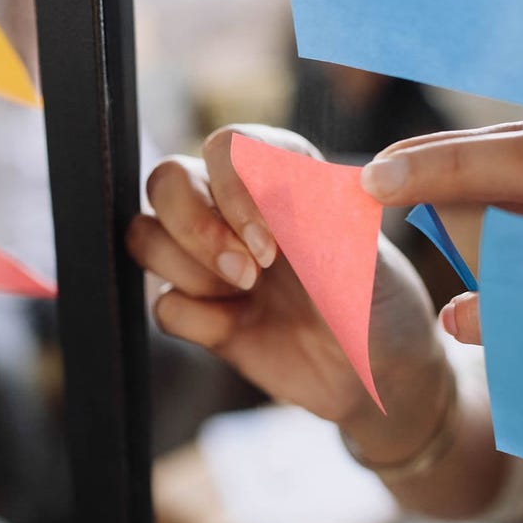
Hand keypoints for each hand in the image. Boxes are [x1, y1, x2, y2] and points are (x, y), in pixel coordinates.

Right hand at [128, 124, 452, 462]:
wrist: (375, 375)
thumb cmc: (377, 305)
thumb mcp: (358, 257)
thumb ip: (311, 216)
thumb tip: (267, 181)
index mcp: (283, 179)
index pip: (227, 146)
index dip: (235, 189)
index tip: (274, 244)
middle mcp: (238, 211)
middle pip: (166, 181)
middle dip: (196, 228)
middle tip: (249, 273)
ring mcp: (214, 260)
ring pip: (146, 235)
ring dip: (192, 271)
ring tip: (248, 295)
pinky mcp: (200, 310)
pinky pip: (161, 303)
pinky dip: (195, 318)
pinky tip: (237, 329)